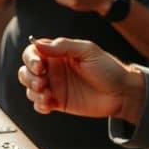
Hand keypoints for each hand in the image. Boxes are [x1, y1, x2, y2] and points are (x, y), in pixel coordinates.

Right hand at [18, 37, 144, 122]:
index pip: (33, 53)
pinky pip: (39, 104)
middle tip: (42, 83)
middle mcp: (53, 69)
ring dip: (32, 92)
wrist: (122, 93)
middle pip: (26, 71)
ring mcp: (55, 86)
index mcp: (58, 54)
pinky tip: (49, 105)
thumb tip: (38, 44)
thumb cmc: (108, 68)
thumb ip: (63, 46)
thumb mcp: (88, 51)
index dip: (30, 59)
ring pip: (30, 88)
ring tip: (47, 95)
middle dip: (29, 77)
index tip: (39, 66)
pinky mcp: (58, 103)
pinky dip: (39, 105)